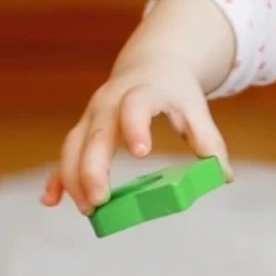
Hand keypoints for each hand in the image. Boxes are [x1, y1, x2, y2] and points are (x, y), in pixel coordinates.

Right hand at [43, 53, 230, 213]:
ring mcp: (92, 116)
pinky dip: (58, 177)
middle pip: (95, 136)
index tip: (142, 153)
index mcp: (142, 93)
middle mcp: (110, 103)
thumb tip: (223, 176)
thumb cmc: (176, 92)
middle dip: (93, 169)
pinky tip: (51, 201)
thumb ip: (209, 141)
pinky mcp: (83, 129)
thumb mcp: (196, 109)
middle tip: (100, 201)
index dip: (136, 127)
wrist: (151, 65)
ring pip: (74, 147)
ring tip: (89, 210)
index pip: (135, 106)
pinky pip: (66, 154)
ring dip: (74, 179)